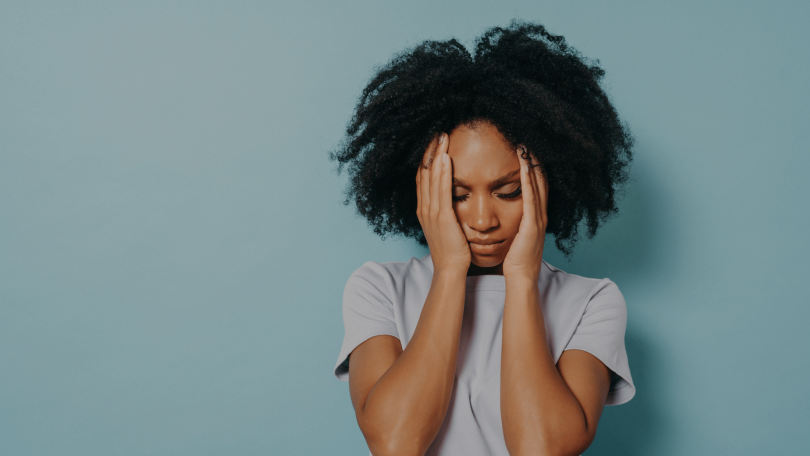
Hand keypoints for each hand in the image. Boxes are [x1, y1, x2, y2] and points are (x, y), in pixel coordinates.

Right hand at [416, 133, 470, 273]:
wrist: (450, 270)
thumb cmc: (452, 251)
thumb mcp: (445, 227)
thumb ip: (445, 212)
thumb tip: (451, 200)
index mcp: (425, 210)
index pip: (423, 178)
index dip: (427, 159)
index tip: (434, 143)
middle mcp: (424, 208)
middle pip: (424, 173)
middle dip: (430, 152)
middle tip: (437, 132)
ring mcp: (431, 212)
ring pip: (431, 177)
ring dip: (436, 155)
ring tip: (442, 137)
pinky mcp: (442, 216)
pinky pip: (442, 189)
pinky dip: (443, 172)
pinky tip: (446, 158)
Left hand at [502, 147, 547, 280]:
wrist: (521, 277)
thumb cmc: (516, 258)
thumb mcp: (517, 234)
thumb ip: (516, 220)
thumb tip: (506, 209)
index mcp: (535, 216)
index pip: (537, 186)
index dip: (533, 168)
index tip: (526, 150)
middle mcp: (540, 214)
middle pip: (541, 181)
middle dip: (535, 161)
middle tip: (529, 141)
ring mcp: (538, 219)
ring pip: (538, 186)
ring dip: (533, 166)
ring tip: (527, 147)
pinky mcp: (531, 225)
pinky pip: (530, 198)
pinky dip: (529, 182)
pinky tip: (525, 168)